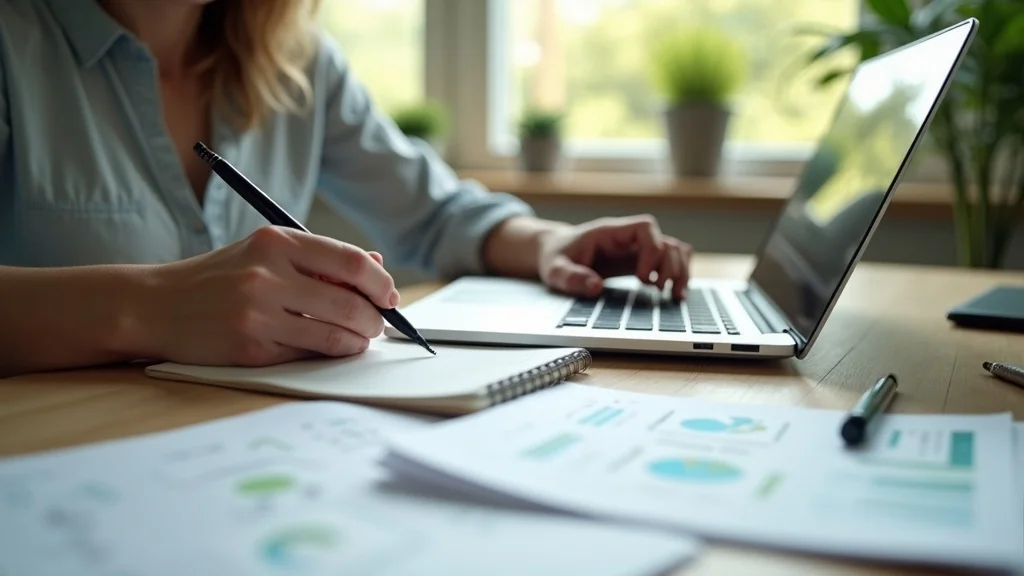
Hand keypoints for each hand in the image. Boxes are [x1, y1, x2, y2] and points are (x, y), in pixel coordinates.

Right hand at [141, 226, 397, 365]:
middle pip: (349, 303)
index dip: (381, 283)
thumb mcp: (266, 252)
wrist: (155, 304)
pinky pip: (307, 355)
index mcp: (277, 242)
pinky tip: (327, 348)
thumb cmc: (219, 277)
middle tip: (378, 325)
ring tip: (357, 339)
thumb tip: (377, 264)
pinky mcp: (250, 349)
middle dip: (375, 319)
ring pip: (333, 335)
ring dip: (356, 342)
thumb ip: (320, 258)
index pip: (351, 262)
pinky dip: (326, 354)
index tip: (390, 296)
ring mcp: (258, 314)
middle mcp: (267, 275)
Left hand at [537, 214, 692, 299]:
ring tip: (674, 295)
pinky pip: (670, 260)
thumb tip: (595, 287)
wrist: (556, 250)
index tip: (643, 278)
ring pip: (674, 250)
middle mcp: (628, 238)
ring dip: (680, 271)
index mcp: (610, 233)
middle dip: (670, 267)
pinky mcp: (640, 261)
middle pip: (666, 241)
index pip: (645, 227)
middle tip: (658, 291)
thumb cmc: (556, 256)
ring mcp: (637, 249)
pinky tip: (674, 293)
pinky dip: (678, 274)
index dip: (652, 251)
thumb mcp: (555, 270)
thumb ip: (571, 277)